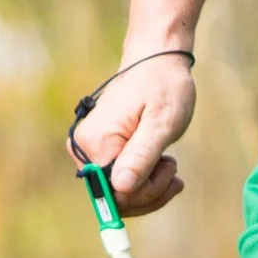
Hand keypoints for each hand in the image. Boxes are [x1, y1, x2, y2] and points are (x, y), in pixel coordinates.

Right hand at [67, 51, 195, 216]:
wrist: (156, 61)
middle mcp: (84, 149)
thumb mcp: (161, 123)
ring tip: (170, 164)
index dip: (145, 193)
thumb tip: (120, 188)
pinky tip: (162, 167)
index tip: (170, 173)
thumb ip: (141, 157)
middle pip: (115, 197)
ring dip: (150, 187)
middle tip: (173, 166)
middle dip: (150, 191)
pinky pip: (119, 181)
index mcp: (95, 143)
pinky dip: (144, 181)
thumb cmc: (162, 86)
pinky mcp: (100, 151)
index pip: (114, 194)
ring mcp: (89, 150)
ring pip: (119, 193)